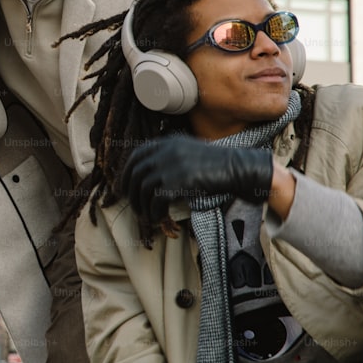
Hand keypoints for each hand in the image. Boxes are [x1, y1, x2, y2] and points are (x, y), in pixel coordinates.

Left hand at [121, 136, 273, 222]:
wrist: (237, 169)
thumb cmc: (216, 164)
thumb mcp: (189, 151)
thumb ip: (170, 157)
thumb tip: (150, 174)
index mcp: (167, 143)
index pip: (137, 155)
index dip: (127, 172)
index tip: (125, 186)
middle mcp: (165, 152)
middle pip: (135, 173)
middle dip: (130, 192)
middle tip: (133, 205)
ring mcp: (170, 167)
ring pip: (143, 189)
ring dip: (141, 206)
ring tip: (146, 216)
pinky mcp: (177, 183)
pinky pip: (156, 201)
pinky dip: (153, 212)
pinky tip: (157, 219)